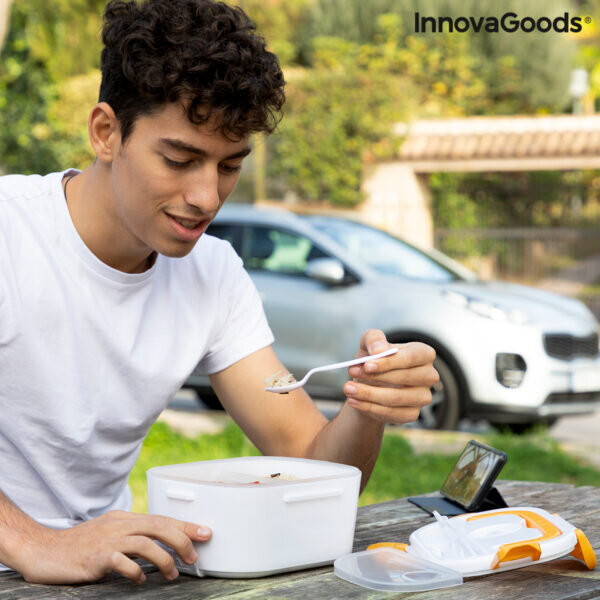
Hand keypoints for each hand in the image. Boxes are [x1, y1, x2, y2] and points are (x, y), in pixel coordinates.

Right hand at [14, 510, 211, 584]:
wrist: (43, 550)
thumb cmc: (78, 545)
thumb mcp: (109, 532)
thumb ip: (131, 535)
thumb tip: (159, 544)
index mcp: (124, 518)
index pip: (161, 518)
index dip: (185, 525)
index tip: (205, 532)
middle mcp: (119, 525)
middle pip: (159, 526)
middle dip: (182, 540)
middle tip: (194, 557)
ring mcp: (107, 540)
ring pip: (145, 543)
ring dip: (164, 559)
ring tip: (172, 574)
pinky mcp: (94, 557)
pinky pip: (121, 561)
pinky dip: (135, 571)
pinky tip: (140, 580)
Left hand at [343, 329, 438, 424]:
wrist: (370, 383)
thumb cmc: (373, 359)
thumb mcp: (369, 343)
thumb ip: (373, 339)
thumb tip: (378, 350)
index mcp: (423, 354)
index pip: (410, 358)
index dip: (389, 362)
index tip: (367, 365)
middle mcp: (429, 375)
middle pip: (404, 378)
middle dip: (375, 377)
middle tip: (351, 373)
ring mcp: (423, 396)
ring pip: (396, 398)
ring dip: (368, 394)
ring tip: (348, 389)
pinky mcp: (412, 414)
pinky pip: (391, 413)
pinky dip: (369, 407)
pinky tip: (354, 401)